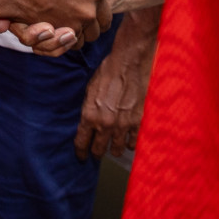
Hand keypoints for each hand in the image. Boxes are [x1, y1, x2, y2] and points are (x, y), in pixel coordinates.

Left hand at [75, 14, 155, 159]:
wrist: (128, 62)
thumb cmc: (108, 72)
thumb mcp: (90, 90)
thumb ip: (89, 110)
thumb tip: (88, 123)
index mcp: (89, 115)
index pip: (81, 143)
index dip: (80, 152)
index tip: (81, 156)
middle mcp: (104, 124)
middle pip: (99, 150)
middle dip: (96, 152)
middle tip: (96, 153)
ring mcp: (122, 125)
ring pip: (116, 149)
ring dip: (114, 149)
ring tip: (113, 147)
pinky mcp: (137, 122)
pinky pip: (133, 142)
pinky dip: (130, 144)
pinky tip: (128, 142)